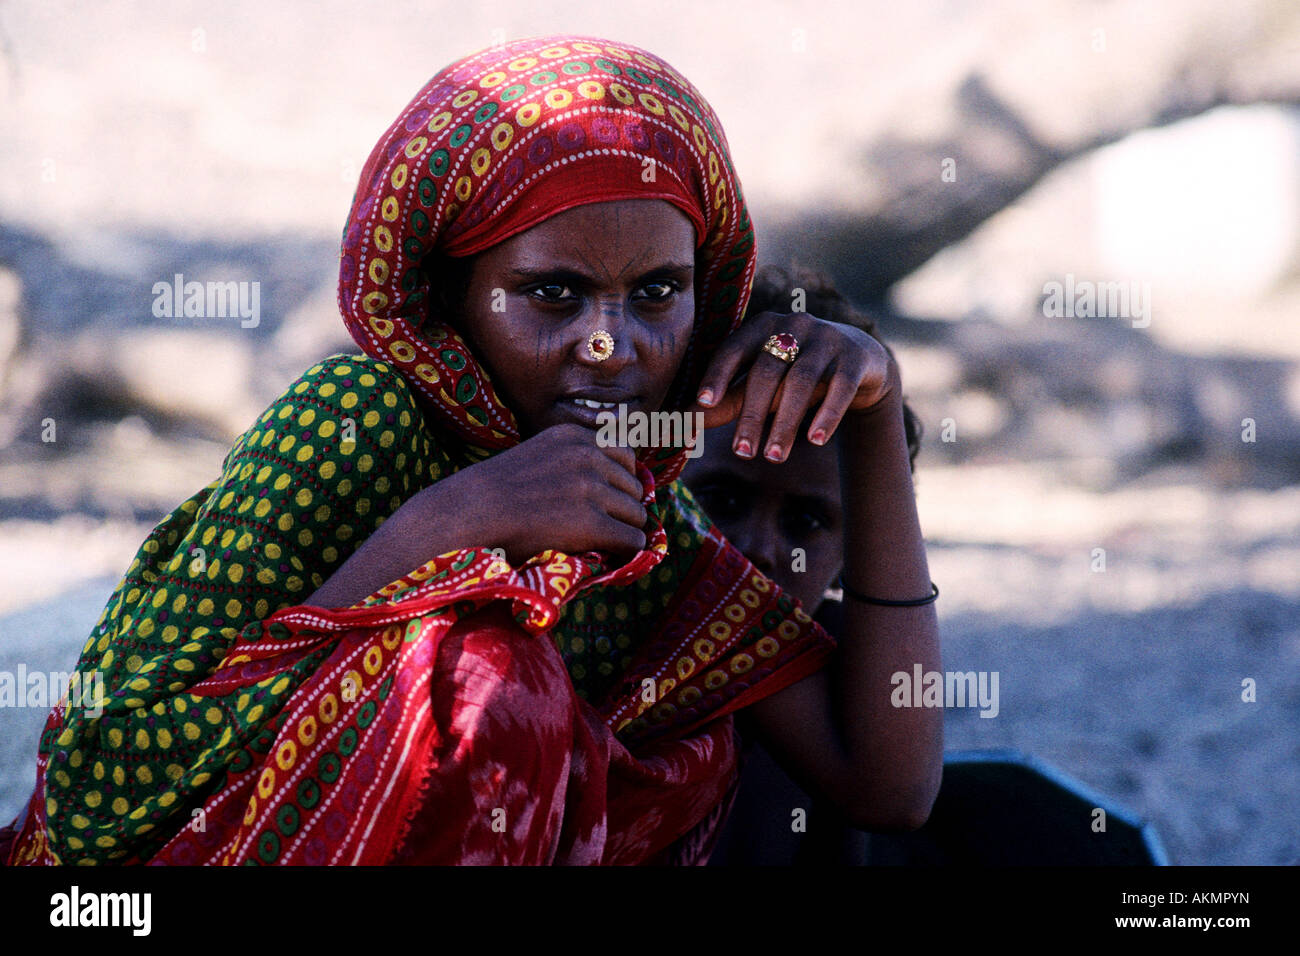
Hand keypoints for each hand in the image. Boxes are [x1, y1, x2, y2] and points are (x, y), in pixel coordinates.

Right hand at [439, 423, 648, 563]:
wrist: (466, 516)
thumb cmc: (492, 496)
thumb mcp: (536, 458)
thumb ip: (571, 462)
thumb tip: (615, 483)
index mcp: (574, 436)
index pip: (625, 456)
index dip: (619, 483)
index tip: (606, 502)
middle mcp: (587, 456)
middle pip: (634, 487)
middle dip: (622, 509)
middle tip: (602, 528)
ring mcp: (590, 488)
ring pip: (637, 515)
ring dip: (623, 531)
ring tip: (600, 544)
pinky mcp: (590, 522)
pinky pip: (632, 540)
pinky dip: (626, 552)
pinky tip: (608, 556)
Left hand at [690, 311, 899, 460]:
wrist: (859, 363)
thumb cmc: (795, 374)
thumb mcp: (761, 386)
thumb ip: (726, 402)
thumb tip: (680, 427)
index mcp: (761, 327)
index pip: (733, 349)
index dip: (718, 375)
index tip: (704, 404)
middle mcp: (793, 325)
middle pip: (766, 372)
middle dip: (752, 415)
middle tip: (742, 453)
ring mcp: (826, 339)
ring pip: (801, 381)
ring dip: (785, 422)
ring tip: (774, 457)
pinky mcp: (855, 358)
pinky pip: (840, 387)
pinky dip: (827, 414)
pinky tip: (815, 440)